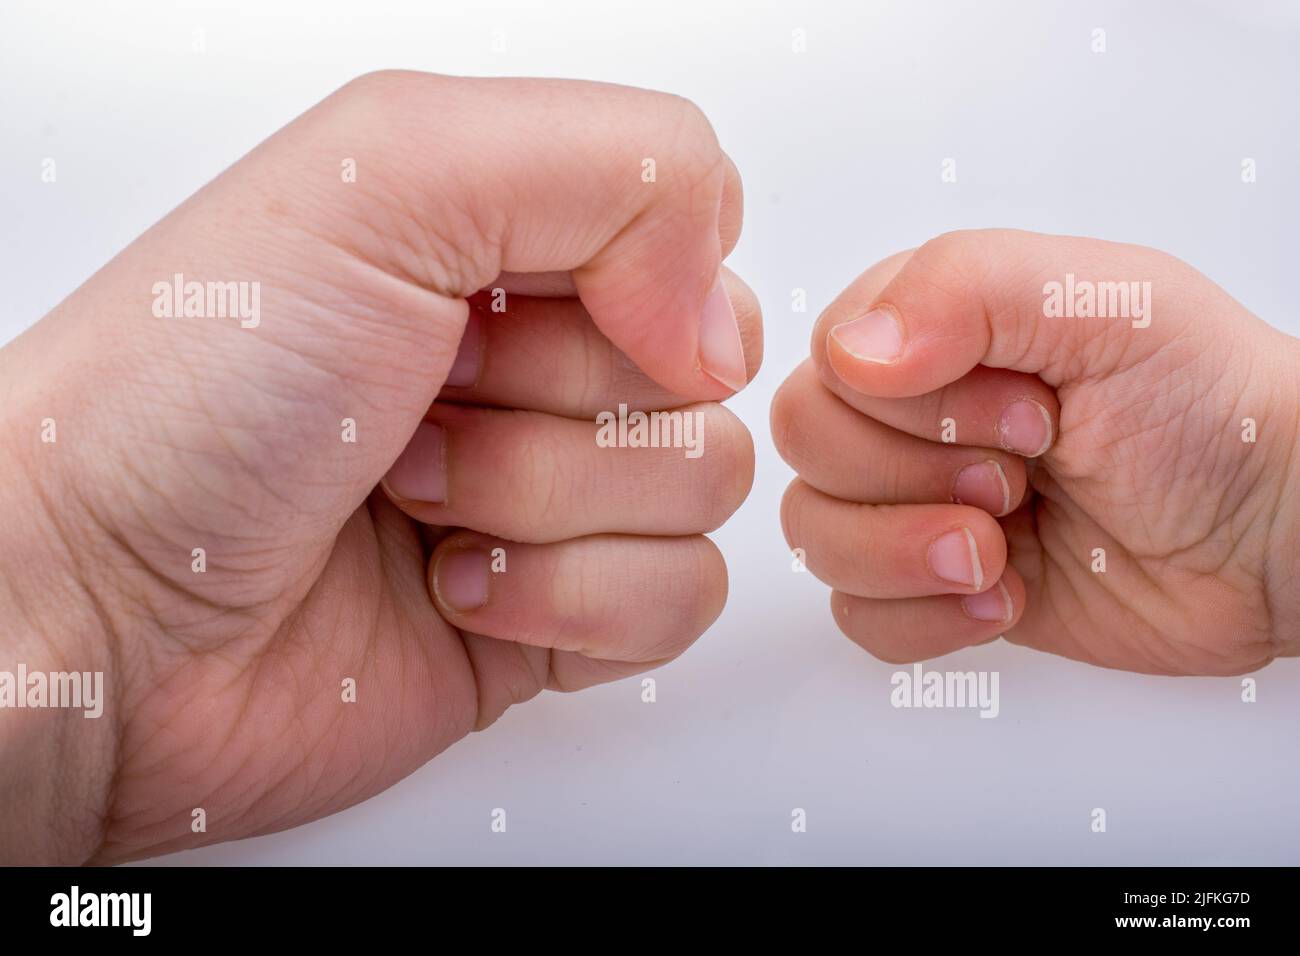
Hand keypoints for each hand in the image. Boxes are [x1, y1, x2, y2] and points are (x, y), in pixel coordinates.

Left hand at [0, 72, 759, 862]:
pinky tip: (457, 585)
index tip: (507, 303)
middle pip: (702, 371)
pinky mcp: (556, 614)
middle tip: (427, 404)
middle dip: (561, 399)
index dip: (639, 278)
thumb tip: (722, 318)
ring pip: (701, 487)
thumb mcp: (387, 175)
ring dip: (550, 499)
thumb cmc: (183, 398)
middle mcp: (525, 362)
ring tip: (417, 499)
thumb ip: (614, 165)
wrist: (93, 617)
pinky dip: (574, 602)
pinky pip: (681, 600)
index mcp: (496, 240)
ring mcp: (544, 492)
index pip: (689, 233)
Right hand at [772, 229, 1298, 674]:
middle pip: (808, 450)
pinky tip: (1004, 595)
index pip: (829, 365)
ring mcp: (920, 503)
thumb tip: (849, 353)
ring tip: (1002, 550)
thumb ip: (966, 288)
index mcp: (937, 328)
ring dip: (908, 555)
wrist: (1277, 539)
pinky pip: (857, 615)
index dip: (912, 406)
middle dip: (911, 478)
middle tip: (1020, 477)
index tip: (1029, 412)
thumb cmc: (1215, 410)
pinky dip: (926, 620)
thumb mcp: (1109, 305)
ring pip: (815, 535)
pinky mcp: (936, 586)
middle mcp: (915, 415)